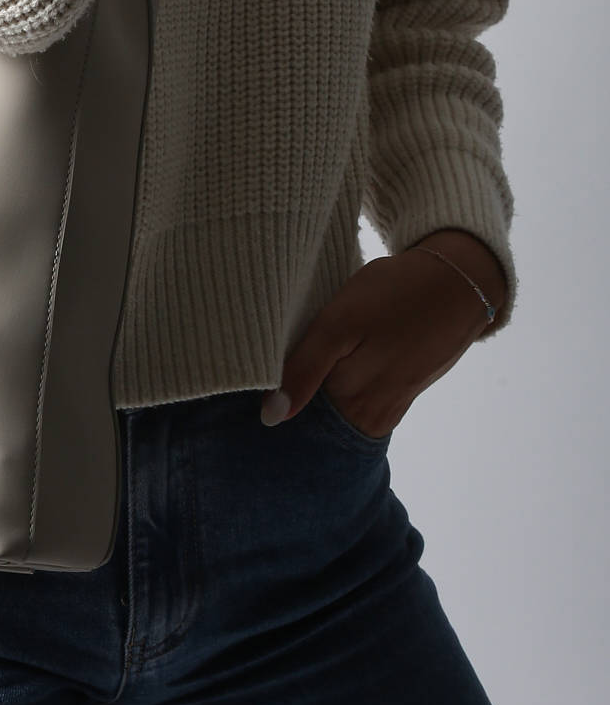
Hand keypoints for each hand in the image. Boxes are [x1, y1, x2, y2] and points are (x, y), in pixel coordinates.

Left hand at [260, 232, 508, 436]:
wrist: (458, 282)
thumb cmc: (394, 295)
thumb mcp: (340, 324)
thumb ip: (304, 370)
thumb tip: (271, 418)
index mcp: (350, 401)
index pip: (295, 420)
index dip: (271, 404)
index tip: (247, 393)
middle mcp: (369, 415)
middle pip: (315, 422)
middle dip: (291, 404)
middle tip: (264, 377)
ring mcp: (387, 408)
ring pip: (334, 413)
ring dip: (315, 397)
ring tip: (299, 367)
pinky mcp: (398, 396)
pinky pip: (356, 404)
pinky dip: (337, 391)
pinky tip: (327, 368)